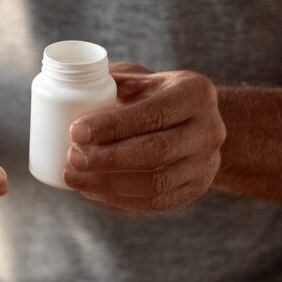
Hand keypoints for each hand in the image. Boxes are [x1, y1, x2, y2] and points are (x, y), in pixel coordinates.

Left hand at [63, 62, 225, 211]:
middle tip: (71, 158)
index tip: (75, 131)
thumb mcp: (138, 78)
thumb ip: (111, 82)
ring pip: (156, 184)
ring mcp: (206, 163)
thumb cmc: (152, 95)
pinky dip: (118, 199)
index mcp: (195, 92)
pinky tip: (91, 190)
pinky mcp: (195, 189)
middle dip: (107, 159)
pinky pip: (156, 202)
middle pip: (156, 152)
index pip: (152, 114)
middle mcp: (209, 129)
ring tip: (73, 177)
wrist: (191, 122)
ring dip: (108, 183)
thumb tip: (74, 94)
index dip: (112, 126)